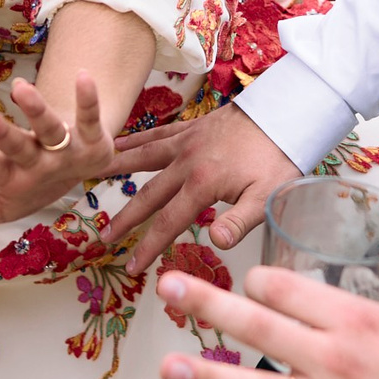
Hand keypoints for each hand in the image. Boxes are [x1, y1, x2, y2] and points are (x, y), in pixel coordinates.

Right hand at [0, 73, 113, 236]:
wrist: (77, 174)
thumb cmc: (27, 184)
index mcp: (11, 178)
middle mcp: (37, 164)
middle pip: (18, 148)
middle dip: (2, 134)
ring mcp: (65, 151)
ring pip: (49, 129)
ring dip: (36, 109)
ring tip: (20, 87)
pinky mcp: (91, 138)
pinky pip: (90, 118)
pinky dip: (89, 100)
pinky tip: (83, 76)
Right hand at [101, 103, 299, 272]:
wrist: (287, 112)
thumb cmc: (281, 157)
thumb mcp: (268, 196)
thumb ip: (241, 221)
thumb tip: (215, 242)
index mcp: (203, 183)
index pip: (168, 222)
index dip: (149, 247)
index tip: (133, 266)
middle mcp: (186, 161)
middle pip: (147, 194)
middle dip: (125, 218)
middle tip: (105, 235)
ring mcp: (187, 142)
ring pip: (144, 157)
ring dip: (117, 168)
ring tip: (91, 174)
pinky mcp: (192, 127)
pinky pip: (157, 134)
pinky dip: (137, 139)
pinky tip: (120, 142)